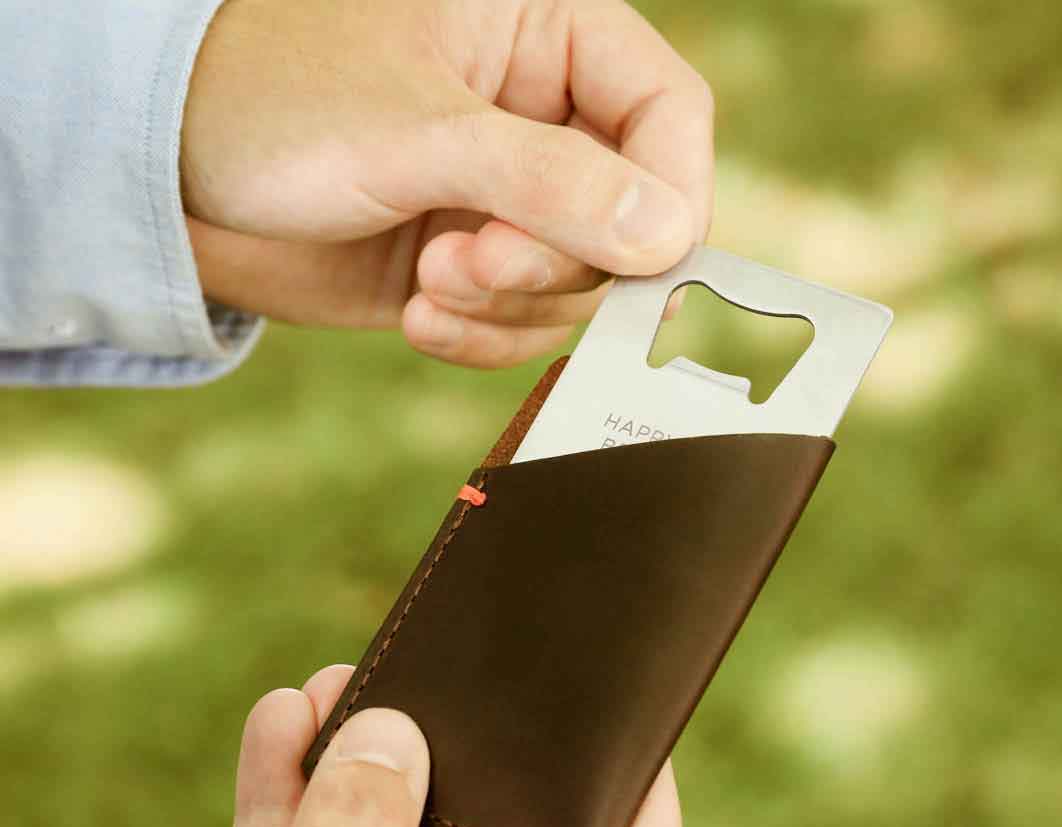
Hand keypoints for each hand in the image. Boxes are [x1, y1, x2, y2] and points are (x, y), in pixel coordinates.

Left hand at [183, 0, 712, 366]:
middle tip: (469, 263)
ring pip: (578, 284)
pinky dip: (481, 340)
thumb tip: (668, 237)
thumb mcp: (416, 130)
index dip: (671, 194)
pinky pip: (523, 325)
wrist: (172, 183)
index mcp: (545, 33)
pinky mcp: (474, 267)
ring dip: (508, 306)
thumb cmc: (273, 102)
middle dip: (553, 260)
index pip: (668, 113)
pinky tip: (418, 318)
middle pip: (631, 217)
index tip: (638, 258)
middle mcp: (541, 118)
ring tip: (427, 283)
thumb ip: (549, 179)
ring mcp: (510, 200)